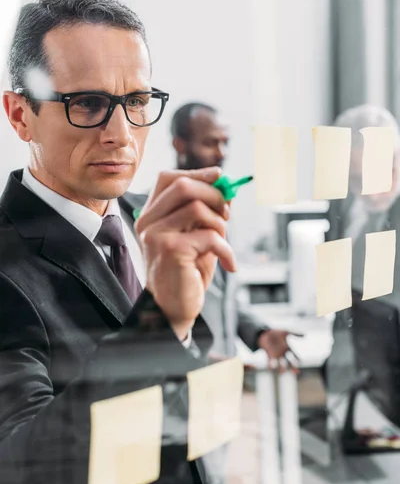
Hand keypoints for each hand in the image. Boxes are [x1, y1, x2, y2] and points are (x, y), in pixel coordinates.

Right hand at [135, 167, 235, 340]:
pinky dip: (227, 250)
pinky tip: (229, 264)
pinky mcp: (171, 249)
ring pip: (198, 208)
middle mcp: (148, 222)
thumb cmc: (186, 273)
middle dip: (214, 195)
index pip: (169, 179)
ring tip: (222, 245)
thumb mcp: (196, 237)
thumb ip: (205, 213)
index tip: (220, 177)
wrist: (173, 310)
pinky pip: (210, 236)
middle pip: (184, 187)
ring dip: (220, 225)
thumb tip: (226, 187)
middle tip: (227, 214)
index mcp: (151, 216)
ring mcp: (156, 235)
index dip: (197, 173)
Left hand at [257, 329, 302, 371]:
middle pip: (289, 362)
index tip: (300, 362)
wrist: (265, 333)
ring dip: (282, 368)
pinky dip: (271, 365)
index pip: (295, 355)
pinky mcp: (269, 355)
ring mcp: (276, 355)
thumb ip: (295, 334)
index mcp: (288, 348)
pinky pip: (270, 362)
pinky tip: (271, 368)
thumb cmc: (276, 333)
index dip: (298, 359)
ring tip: (282, 372)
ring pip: (280, 364)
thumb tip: (305, 335)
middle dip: (293, 367)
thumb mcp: (286, 332)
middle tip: (296, 372)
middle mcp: (283, 353)